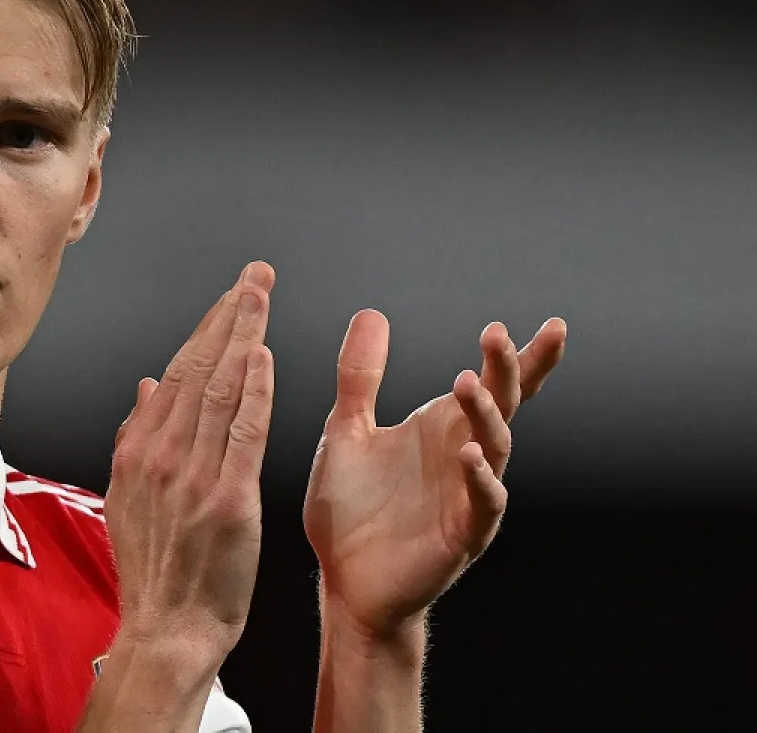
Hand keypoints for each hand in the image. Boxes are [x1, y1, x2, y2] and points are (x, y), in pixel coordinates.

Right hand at [105, 261, 275, 658]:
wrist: (166, 631)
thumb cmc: (156, 571)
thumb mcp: (128, 498)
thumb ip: (136, 437)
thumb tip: (147, 385)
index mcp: (138, 452)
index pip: (176, 373)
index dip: (206, 329)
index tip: (229, 296)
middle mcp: (160, 456)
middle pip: (199, 369)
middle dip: (228, 315)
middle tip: (254, 276)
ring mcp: (192, 476)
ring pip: (220, 389)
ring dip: (243, 336)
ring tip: (261, 296)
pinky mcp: (227, 500)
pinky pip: (242, 432)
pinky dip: (253, 390)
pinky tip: (263, 355)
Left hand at [302, 311, 567, 637]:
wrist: (344, 581)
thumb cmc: (352, 510)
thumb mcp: (347, 430)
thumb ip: (361, 376)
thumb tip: (372, 313)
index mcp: (443, 429)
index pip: (494, 387)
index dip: (523, 358)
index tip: (551, 325)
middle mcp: (464, 457)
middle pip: (502, 406)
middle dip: (507, 370)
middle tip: (496, 334)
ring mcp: (468, 496)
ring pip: (495, 449)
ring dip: (485, 414)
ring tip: (466, 381)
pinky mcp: (460, 535)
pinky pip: (482, 504)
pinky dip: (480, 479)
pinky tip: (469, 455)